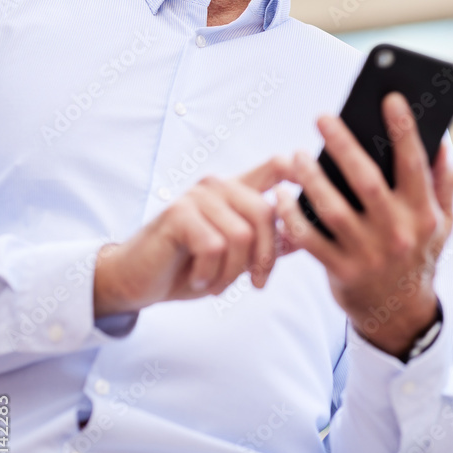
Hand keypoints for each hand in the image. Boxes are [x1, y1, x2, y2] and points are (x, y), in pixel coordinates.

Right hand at [93, 157, 293, 316]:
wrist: (137, 280)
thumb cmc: (186, 266)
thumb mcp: (234, 257)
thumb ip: (264, 242)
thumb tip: (302, 237)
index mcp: (234, 192)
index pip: (273, 168)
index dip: (298, 169)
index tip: (315, 176)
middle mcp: (217, 186)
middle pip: (266, 213)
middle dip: (265, 258)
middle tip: (255, 284)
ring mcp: (197, 197)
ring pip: (241, 236)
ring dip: (232, 272)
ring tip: (215, 283)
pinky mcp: (178, 214)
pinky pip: (214, 246)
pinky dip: (209, 273)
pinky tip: (196, 278)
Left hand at [275, 93, 452, 357]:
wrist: (399, 315)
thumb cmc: (418, 255)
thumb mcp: (442, 223)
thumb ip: (442, 181)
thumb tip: (441, 139)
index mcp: (424, 215)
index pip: (415, 164)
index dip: (404, 130)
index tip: (390, 98)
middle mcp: (398, 233)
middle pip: (366, 181)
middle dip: (343, 145)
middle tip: (322, 117)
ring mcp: (368, 254)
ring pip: (332, 208)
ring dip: (311, 177)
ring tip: (295, 154)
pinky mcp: (340, 271)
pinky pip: (309, 238)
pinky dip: (293, 215)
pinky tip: (283, 193)